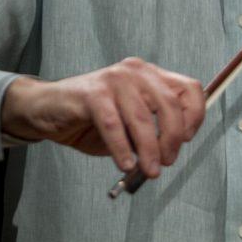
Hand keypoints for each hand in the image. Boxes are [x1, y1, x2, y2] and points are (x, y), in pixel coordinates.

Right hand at [0, 58, 205, 178]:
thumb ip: (152, 130)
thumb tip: (169, 153)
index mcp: (151, 75)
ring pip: (143, 117)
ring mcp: (114, 80)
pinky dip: (122, 147)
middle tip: (166, 162)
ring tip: (148, 170)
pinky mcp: (91, 93)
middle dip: (172, 138)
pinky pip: (113, 124)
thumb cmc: (91, 118)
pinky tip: (125, 163)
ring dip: (149, 149)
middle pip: (170, 104)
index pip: (188, 88)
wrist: (46, 109)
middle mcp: (136, 72)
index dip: (194, 116)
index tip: (186, 141)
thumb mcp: (130, 123)